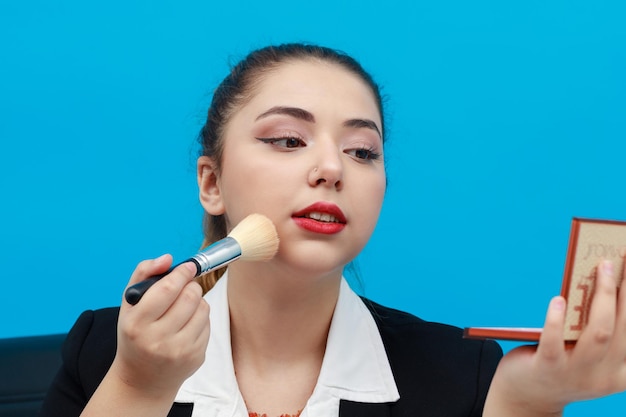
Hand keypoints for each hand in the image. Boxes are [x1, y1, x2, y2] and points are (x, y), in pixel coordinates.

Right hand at [111, 254, 210, 397]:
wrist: (142, 379)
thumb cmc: (135, 334)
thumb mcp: (130, 305)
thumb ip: (144, 274)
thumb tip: (168, 258)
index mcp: (137, 323)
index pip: (167, 289)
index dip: (182, 273)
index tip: (188, 266)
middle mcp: (157, 339)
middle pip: (190, 296)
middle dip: (190, 285)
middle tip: (184, 287)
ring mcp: (179, 351)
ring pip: (203, 308)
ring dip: (197, 301)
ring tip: (183, 307)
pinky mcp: (196, 357)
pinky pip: (208, 324)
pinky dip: (200, 318)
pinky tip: (186, 325)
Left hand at [484, 259, 625, 416]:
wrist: (525, 399)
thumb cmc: (555, 366)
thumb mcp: (582, 354)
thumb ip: (591, 330)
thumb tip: (596, 283)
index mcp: (618, 372)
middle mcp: (602, 375)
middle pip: (619, 327)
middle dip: (622, 291)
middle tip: (618, 260)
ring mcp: (575, 373)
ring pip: (598, 333)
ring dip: (602, 297)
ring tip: (600, 268)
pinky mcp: (546, 369)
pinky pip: (553, 343)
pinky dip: (556, 320)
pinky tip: (557, 300)